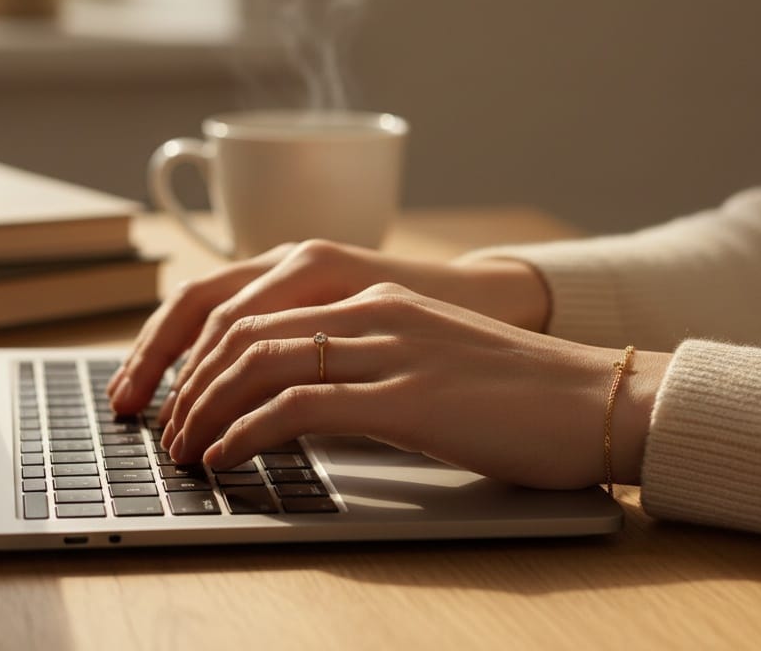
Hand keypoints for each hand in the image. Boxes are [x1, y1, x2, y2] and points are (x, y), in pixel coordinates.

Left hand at [107, 239, 549, 415]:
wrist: (599, 401)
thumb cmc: (521, 397)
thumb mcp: (432, 366)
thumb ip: (371, 369)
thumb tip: (305, 406)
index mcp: (378, 300)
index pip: (258, 310)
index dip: (198, 350)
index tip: (173, 394)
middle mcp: (375, 312)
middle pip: (242, 329)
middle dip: (184, 380)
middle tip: (161, 428)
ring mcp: (390, 349)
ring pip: (258, 362)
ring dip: (203, 408)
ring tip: (182, 449)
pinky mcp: (407, 397)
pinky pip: (297, 406)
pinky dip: (245, 432)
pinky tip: (226, 459)